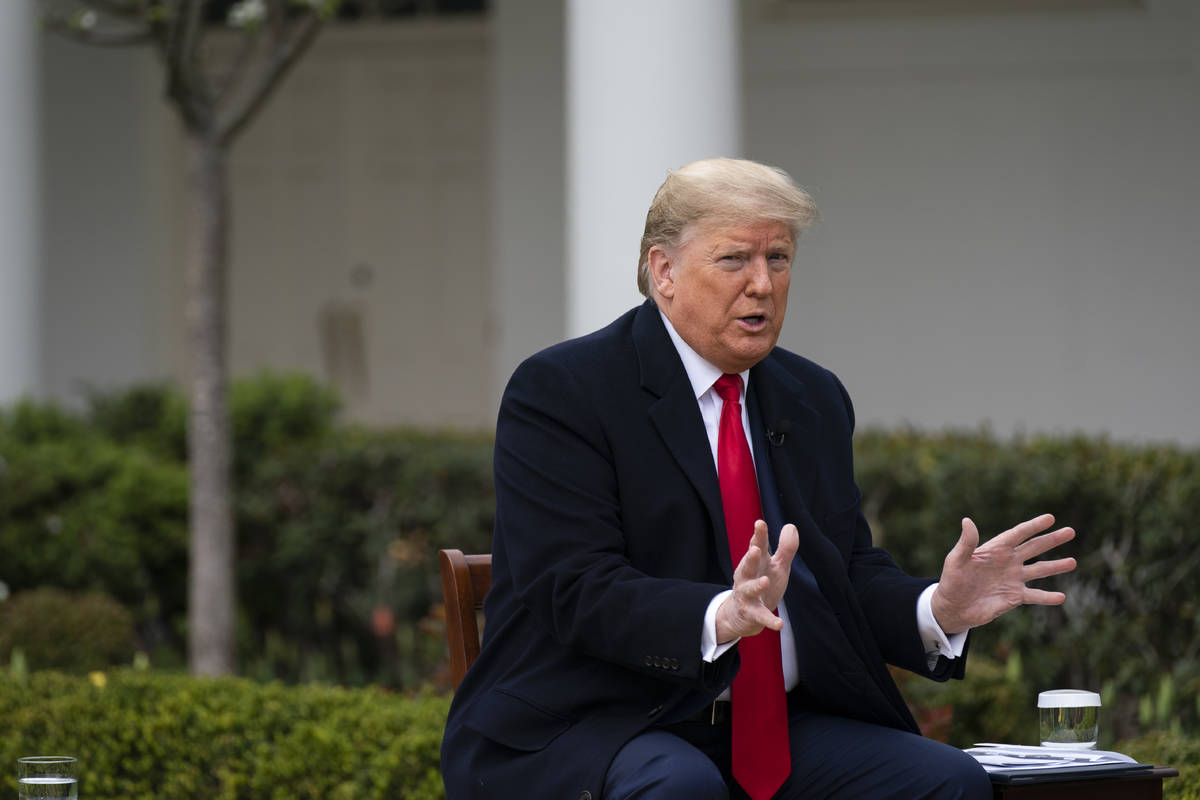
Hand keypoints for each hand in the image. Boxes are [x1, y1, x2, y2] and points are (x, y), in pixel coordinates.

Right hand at [715, 520, 798, 642]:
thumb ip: (786, 548)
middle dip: (749, 557)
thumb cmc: (762, 583)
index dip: (759, 535)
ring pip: (749, 589)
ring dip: (756, 585)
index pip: (757, 546)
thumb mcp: (777, 566)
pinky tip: (779, 624)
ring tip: (765, 581)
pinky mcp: (752, 613)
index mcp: (756, 562)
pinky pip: (761, 617)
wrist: (743, 615)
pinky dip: (769, 620)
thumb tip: (791, 526)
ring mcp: (748, 595)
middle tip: (754, 549)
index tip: (760, 523)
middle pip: (747, 565)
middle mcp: (747, 576)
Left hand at [931, 513, 1076, 633]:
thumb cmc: (952, 580)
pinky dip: (1048, 597)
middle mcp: (1008, 562)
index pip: (1018, 534)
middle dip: (1052, 540)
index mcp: (995, 549)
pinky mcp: (1015, 597)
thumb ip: (966, 543)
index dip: (1033, 526)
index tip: (1050, 518)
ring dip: (1056, 566)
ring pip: (1039, 570)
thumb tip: (967, 520)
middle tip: (1070, 531)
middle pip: (1034, 548)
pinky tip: (1061, 597)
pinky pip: (1035, 595)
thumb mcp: (956, 560)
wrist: (953, 607)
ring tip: (1073, 562)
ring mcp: (1013, 579)